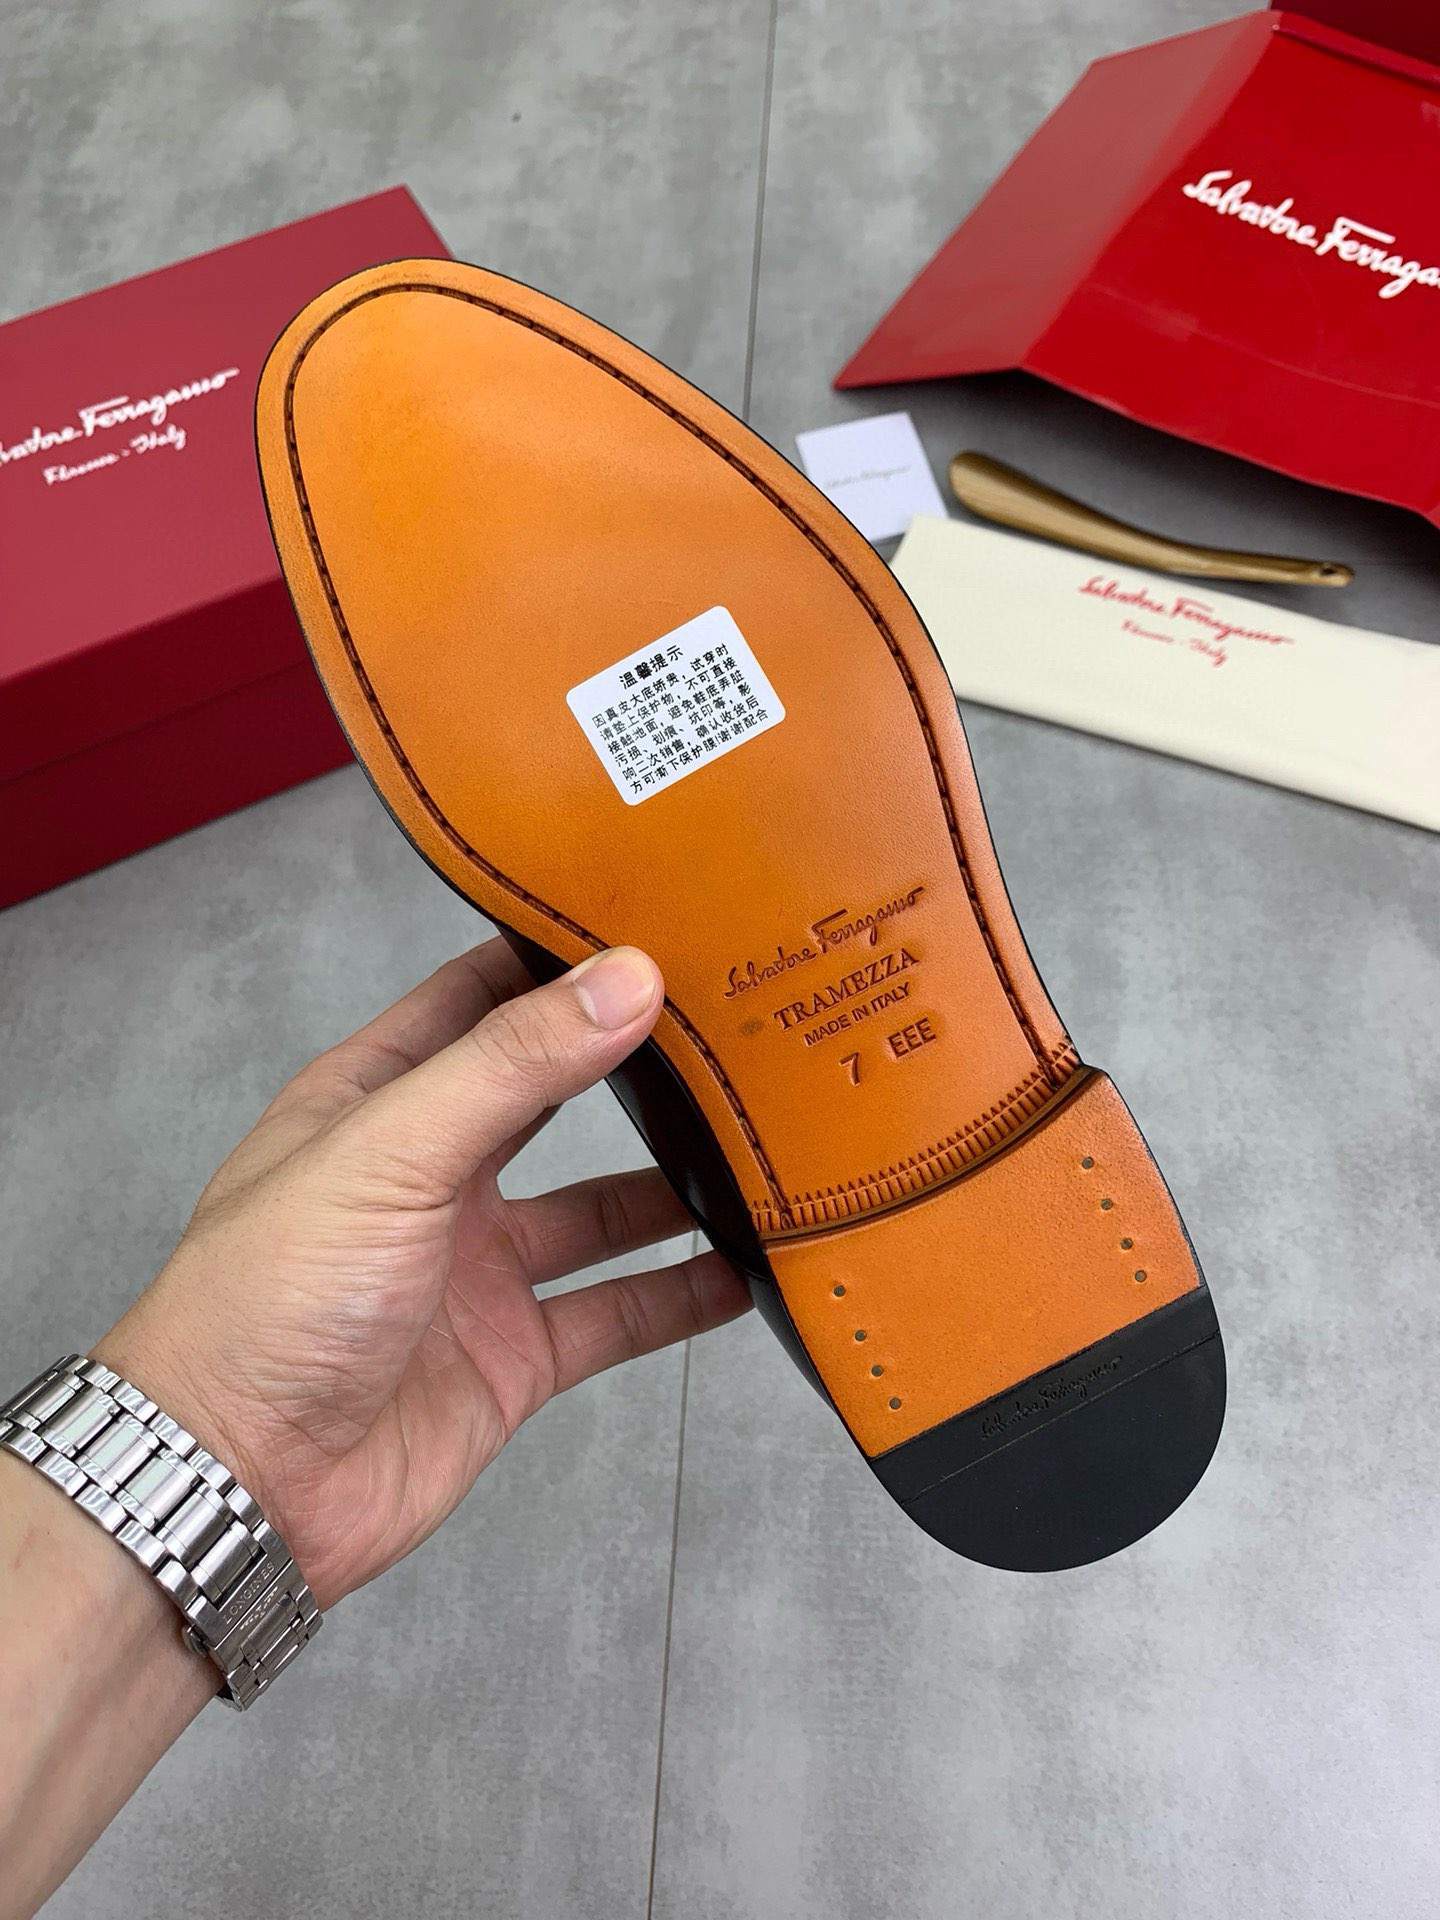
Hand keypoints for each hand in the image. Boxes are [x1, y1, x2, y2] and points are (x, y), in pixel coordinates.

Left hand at [95, 939, 750, 1610]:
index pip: (478, 998)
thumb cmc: (264, 1302)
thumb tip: (623, 980)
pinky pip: (614, 1312)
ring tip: (758, 1146)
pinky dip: (678, 1295)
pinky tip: (743, 1272)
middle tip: (727, 1026)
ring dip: (672, 1185)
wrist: (237, 1485)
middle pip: (550, 1098)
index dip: (554, 958)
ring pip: (599, 1209)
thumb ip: (512, 1066)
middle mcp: (431, 1174)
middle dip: (629, 1062)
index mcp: (377, 1100)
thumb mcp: (391, 1152)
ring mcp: (474, 1266)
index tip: (649, 921)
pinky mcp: (510, 1355)